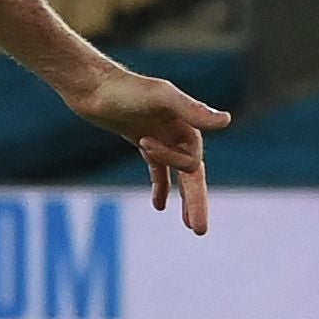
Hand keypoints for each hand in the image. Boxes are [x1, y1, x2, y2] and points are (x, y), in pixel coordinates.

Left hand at [62, 65, 232, 232]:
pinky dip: (161, 186)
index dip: (169, 158)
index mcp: (189, 126)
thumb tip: (226, 121)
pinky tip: (159, 205)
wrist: (93, 87)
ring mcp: (162, 138)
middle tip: (199, 232)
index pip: (191, 161)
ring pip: (178, 175)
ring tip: (189, 225)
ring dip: (184, 199)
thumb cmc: (125, 89)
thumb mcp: (160, 97)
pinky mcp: (144, 140)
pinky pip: (158, 169)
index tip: (143, 140)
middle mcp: (179, 133)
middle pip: (193, 176)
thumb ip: (192, 110)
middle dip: (197, 202)